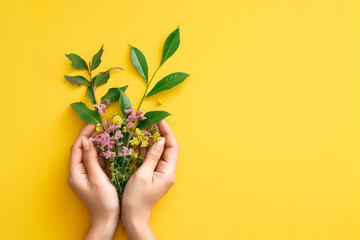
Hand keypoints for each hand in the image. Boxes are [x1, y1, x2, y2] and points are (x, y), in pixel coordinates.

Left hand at [67, 124, 119, 239]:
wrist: (107, 219)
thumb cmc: (103, 202)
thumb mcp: (98, 179)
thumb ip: (91, 160)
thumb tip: (87, 142)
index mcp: (75, 173)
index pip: (77, 148)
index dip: (85, 134)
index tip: (95, 124)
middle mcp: (78, 172)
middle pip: (83, 149)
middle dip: (92, 136)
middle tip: (104, 125)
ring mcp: (86, 174)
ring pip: (90, 153)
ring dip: (99, 143)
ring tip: (108, 132)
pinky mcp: (94, 176)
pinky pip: (96, 160)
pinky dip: (103, 152)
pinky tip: (111, 145)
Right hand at [121, 120, 178, 239]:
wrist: (133, 217)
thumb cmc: (136, 198)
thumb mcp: (142, 175)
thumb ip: (152, 156)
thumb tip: (160, 140)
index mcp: (168, 171)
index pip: (172, 146)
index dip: (166, 132)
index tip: (159, 120)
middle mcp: (167, 171)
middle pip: (167, 147)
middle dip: (159, 133)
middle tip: (149, 122)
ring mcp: (160, 173)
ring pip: (159, 152)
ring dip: (151, 140)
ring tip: (143, 127)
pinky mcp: (153, 175)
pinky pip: (152, 158)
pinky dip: (146, 149)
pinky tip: (139, 141)